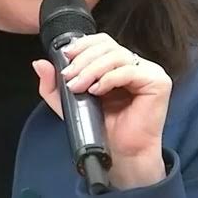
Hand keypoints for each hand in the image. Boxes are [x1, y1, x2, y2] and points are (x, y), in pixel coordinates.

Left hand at [32, 33, 170, 189]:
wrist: (120, 155)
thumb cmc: (101, 129)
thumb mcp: (69, 103)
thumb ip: (53, 84)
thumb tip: (39, 63)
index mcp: (117, 65)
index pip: (101, 42)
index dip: (83, 45)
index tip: (66, 57)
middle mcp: (134, 64)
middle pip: (107, 46)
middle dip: (83, 60)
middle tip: (69, 77)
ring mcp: (147, 71)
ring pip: (116, 56)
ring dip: (92, 70)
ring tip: (79, 86)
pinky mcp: (157, 81)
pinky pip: (128, 71)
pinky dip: (108, 79)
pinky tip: (97, 91)